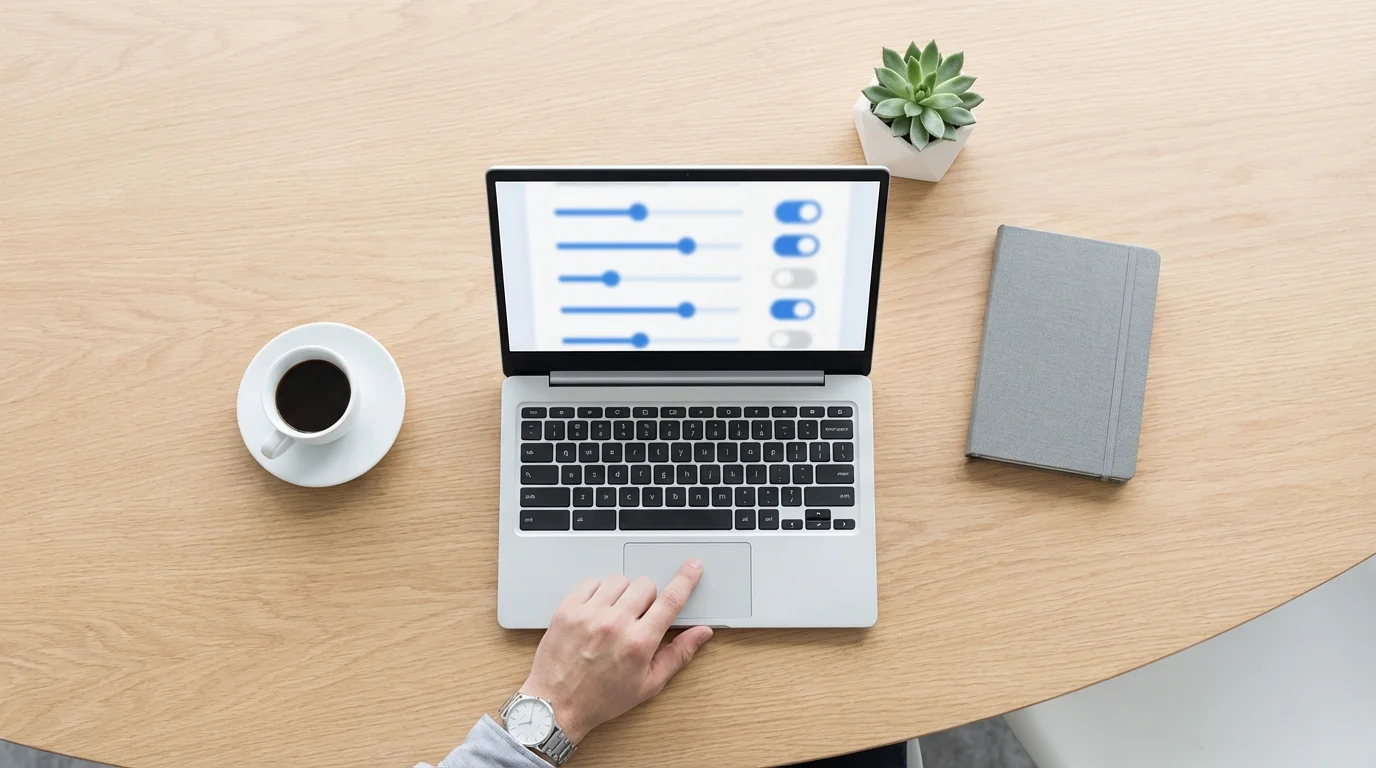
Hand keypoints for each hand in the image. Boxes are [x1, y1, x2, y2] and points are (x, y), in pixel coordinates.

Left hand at [518, 559, 713, 743]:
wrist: (557, 705)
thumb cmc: (601, 698)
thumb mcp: (648, 684)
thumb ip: (678, 654)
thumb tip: (701, 633)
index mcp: (639, 643)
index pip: (670, 600)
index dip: (686, 579)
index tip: (692, 566)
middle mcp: (615, 625)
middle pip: (645, 585)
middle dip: (648, 598)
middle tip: (638, 618)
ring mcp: (589, 615)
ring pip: (620, 580)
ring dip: (623, 594)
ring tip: (614, 616)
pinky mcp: (568, 609)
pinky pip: (591, 582)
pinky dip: (597, 592)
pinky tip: (596, 612)